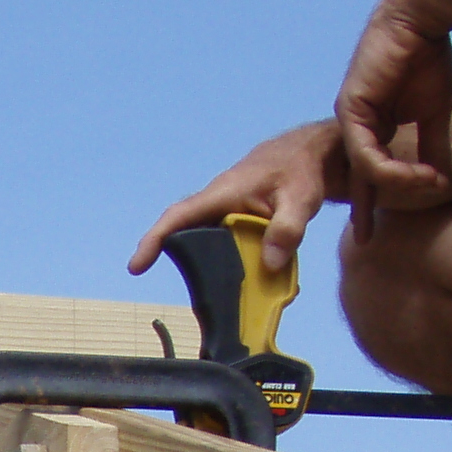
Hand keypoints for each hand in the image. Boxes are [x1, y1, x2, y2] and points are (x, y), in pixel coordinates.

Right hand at [127, 120, 344, 277]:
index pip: (179, 216)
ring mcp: (227, 211)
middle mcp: (217, 203)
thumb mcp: (301, 198)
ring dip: (210, 265)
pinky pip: (227, 242)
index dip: (155, 240)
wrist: (314, 153)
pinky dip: (232, 260)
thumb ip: (286, 229)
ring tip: (223, 296)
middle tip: (196, 299)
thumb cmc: (302, 169)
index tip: (137, 266)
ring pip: (207, 240)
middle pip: (187, 233)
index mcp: (222, 194)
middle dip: (183, 262)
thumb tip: (270, 264)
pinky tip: (250, 279)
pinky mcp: (239, 218)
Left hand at [335, 0, 451, 222]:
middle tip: (364, 239)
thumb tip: (440, 180)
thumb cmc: (428, 59)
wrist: (423, 19)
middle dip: (361, 208)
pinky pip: (365, 151)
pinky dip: (388, 167)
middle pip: (355, 176)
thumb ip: (432, 147)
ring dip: (397, 182)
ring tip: (428, 184)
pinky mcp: (351, 108)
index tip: (371, 232)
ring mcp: (350, 117)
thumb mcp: (433, 114)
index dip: (370, 201)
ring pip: (365, 168)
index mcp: (371, 126)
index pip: (367, 172)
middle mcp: (355, 125)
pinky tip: (414, 174)